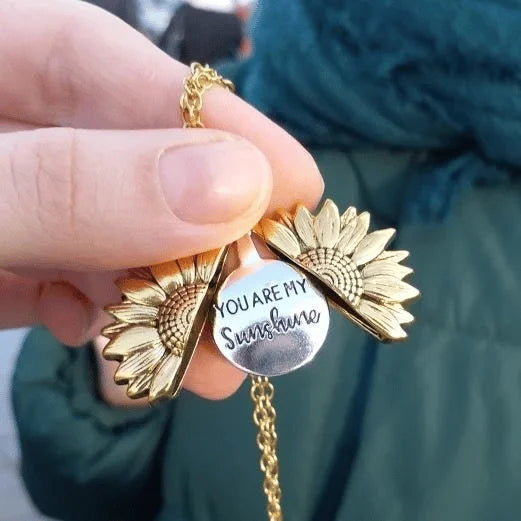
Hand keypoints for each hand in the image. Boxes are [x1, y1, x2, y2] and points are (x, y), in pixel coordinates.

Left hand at [0, 0, 322, 399]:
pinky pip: (68, 287)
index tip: (295, 185)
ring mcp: (6, 203)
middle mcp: (0, 133)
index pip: (110, 67)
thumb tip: (234, 184)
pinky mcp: (1, 266)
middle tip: (261, 310)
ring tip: (207, 368)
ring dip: (165, 308)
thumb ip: (70, 185)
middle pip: (125, 166)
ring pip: (109, 242)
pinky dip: (106, 326)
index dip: (213, 122)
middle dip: (199, 246)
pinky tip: (122, 357)